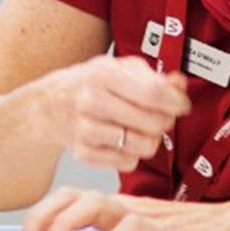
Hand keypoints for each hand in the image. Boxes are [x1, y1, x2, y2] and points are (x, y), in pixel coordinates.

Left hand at [20, 186, 229, 230]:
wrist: (223, 227)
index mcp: (114, 205)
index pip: (69, 198)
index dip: (43, 213)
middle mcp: (121, 205)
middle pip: (72, 196)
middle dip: (44, 214)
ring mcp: (138, 214)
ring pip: (94, 204)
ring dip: (68, 223)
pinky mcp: (158, 229)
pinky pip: (130, 228)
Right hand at [41, 56, 189, 172]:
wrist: (48, 105)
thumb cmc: (90, 83)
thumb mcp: (120, 68)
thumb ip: (153, 76)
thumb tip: (180, 84)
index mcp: (103, 73)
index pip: (154, 94)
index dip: (176, 102)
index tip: (181, 105)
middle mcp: (92, 101)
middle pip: (153, 123)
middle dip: (166, 121)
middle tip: (161, 116)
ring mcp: (85, 130)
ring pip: (144, 146)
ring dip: (151, 139)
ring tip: (142, 128)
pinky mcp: (83, 153)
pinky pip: (128, 162)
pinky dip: (133, 153)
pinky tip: (123, 139)